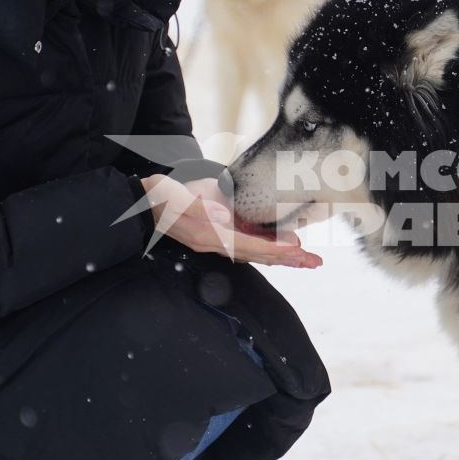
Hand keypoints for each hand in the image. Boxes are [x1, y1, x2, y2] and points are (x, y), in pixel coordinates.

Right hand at [141, 174, 321, 268]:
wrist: (143, 202)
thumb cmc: (161, 196)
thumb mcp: (177, 197)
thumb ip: (200, 207)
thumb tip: (224, 216)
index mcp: (209, 234)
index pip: (248, 244)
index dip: (273, 247)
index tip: (297, 248)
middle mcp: (215, 243)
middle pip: (257, 255)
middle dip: (287, 259)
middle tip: (315, 262)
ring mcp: (216, 242)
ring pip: (255, 254)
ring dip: (281, 258)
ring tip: (307, 262)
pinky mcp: (217, 236)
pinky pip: (247, 248)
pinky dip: (267, 251)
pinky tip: (281, 254)